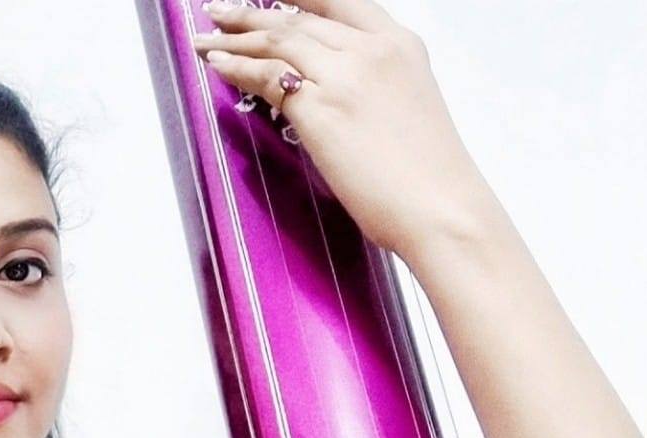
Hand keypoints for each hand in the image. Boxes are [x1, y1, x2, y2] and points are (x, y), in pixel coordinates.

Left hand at [191, 0, 493, 260]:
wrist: (441, 208)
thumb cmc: (428, 178)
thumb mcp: (407, 109)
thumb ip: (373, 88)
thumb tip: (335, 96)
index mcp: (399, 44)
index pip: (337, 2)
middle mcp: (371, 49)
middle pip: (299, 18)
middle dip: (252, 13)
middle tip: (220, 11)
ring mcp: (344, 76)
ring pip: (278, 39)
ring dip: (234, 37)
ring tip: (205, 38)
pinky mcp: (320, 109)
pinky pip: (267, 76)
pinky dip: (236, 67)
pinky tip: (216, 64)